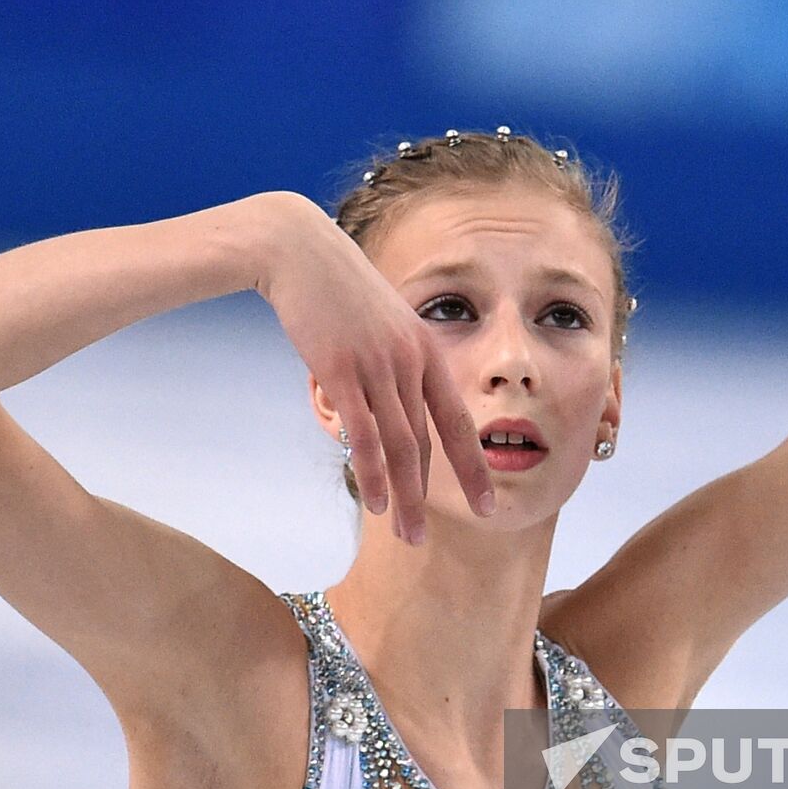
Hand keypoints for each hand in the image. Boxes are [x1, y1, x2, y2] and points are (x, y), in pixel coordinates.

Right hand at [252, 192, 494, 543]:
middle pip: (428, 443)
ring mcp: (378, 366)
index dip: (472, 467)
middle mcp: (410, 362)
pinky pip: (363, 433)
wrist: (300, 250)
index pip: (457, 421)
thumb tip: (391, 400)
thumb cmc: (337, 288)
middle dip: (431, 496)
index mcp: (426, 351)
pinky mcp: (342, 370)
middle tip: (427, 538)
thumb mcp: (381, 322)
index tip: (487, 504)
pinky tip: (374, 501)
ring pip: (400, 445)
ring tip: (405, 533)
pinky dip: (372, 471)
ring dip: (403, 495)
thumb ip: (394, 361)